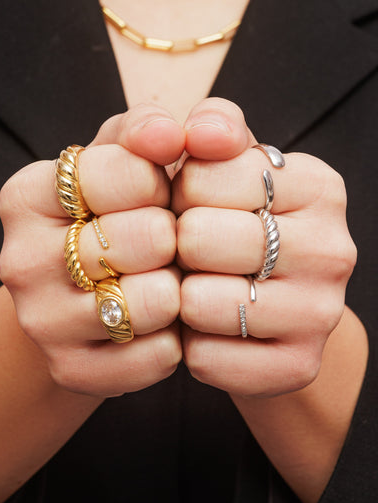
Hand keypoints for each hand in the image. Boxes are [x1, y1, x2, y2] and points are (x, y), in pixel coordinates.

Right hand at [0, 104, 185, 396]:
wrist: (81, 300)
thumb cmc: (114, 219)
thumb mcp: (123, 160)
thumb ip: (149, 128)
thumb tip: (172, 131)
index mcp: (27, 195)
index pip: (128, 171)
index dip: (161, 183)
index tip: (154, 195)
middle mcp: (20, 260)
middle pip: (147, 238)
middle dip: (172, 238)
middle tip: (162, 246)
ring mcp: (41, 322)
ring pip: (155, 300)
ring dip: (176, 290)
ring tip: (162, 283)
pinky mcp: (71, 370)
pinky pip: (158, 354)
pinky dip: (174, 339)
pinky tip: (157, 326)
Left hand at [173, 98, 356, 397]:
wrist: (268, 312)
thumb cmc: (233, 227)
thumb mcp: (226, 167)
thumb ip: (213, 127)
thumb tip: (200, 131)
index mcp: (318, 187)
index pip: (202, 176)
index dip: (178, 195)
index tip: (194, 206)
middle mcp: (333, 249)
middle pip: (199, 239)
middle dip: (178, 248)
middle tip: (192, 256)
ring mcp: (322, 313)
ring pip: (199, 302)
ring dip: (181, 301)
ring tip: (199, 293)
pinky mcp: (298, 366)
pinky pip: (206, 358)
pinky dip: (191, 347)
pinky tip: (209, 334)